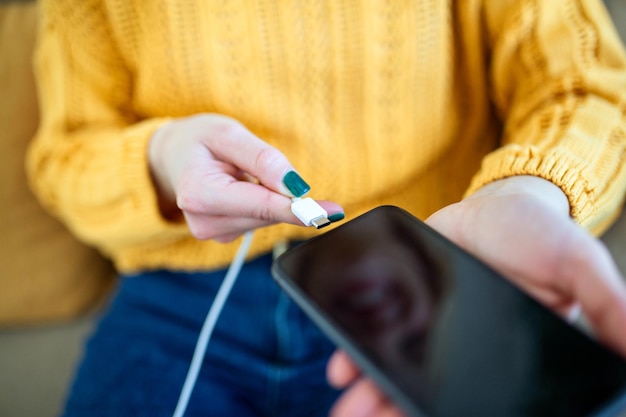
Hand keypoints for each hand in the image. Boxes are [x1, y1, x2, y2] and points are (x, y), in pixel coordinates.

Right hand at [148, 114, 342, 241]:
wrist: (174, 156)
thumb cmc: (197, 140)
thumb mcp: (227, 133)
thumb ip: (262, 158)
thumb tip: (296, 187)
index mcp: (200, 195)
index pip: (262, 205)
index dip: (299, 209)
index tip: (330, 213)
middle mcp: (205, 223)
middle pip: (268, 212)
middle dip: (281, 191)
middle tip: (269, 166)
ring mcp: (215, 233)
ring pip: (268, 217)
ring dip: (270, 194)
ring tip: (242, 173)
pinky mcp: (225, 235)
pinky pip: (261, 219)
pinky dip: (263, 201)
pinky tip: (243, 187)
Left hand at [327, 175, 625, 416]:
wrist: (497, 202)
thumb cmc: (540, 236)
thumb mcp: (577, 264)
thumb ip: (606, 302)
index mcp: (506, 350)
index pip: (476, 395)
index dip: (443, 412)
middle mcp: (464, 347)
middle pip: (428, 390)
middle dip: (395, 409)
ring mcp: (432, 326)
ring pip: (399, 369)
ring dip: (371, 391)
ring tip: (347, 404)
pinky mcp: (407, 302)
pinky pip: (380, 333)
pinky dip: (357, 352)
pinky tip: (342, 365)